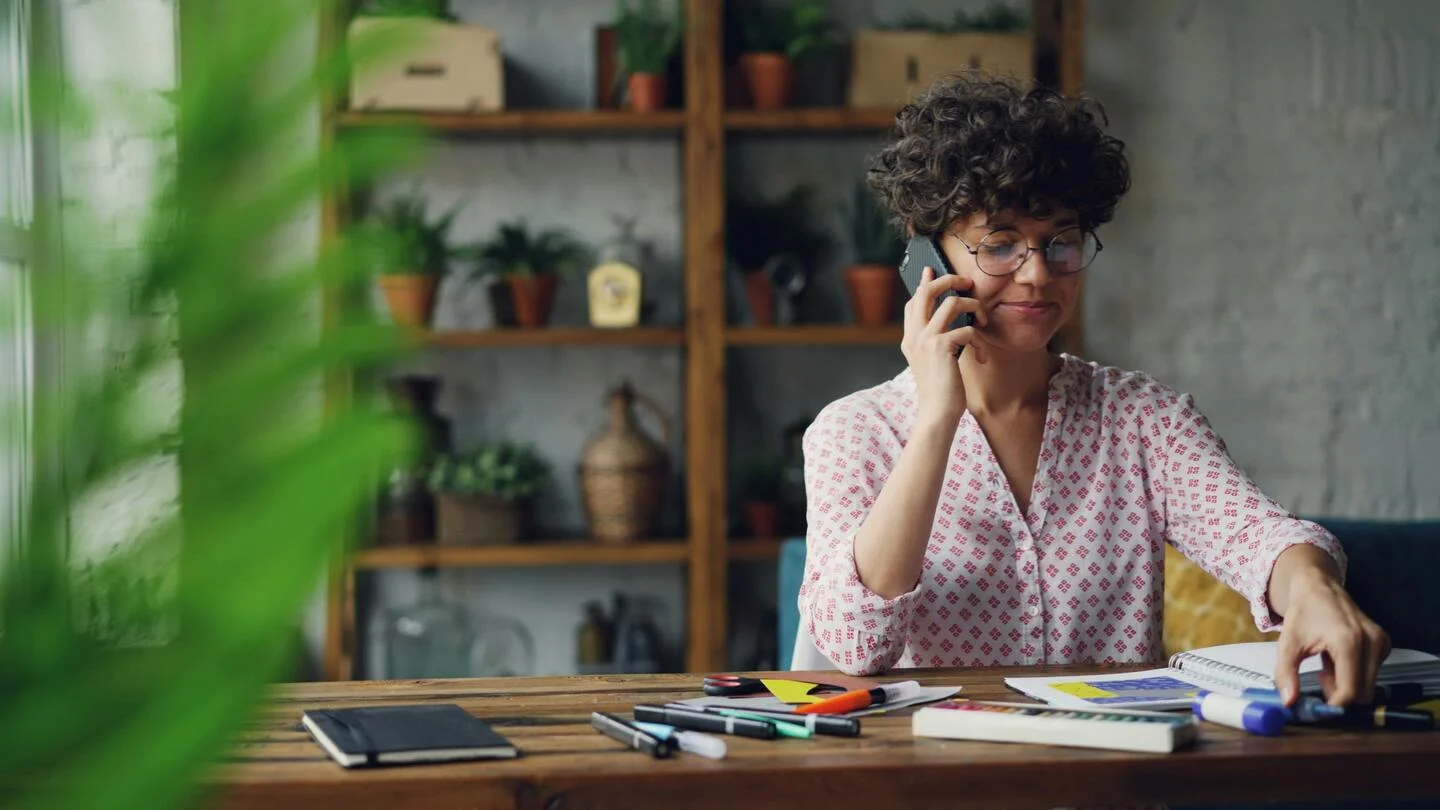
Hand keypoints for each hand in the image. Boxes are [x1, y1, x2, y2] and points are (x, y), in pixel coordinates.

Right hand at [900, 267, 987, 426]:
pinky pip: (967, 329)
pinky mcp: (941, 347)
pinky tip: (981, 357)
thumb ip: (936, 342)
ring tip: (982, 320)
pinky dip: (980, 341)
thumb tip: (953, 324)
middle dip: (949, 280)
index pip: (913, 302)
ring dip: (974, 307)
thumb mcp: (933, 363)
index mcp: (910, 339)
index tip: (932, 271)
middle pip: (927, 291)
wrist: (937, 413)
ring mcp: (926, 340)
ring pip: (952, 303)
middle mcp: (914, 335)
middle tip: (967, 283)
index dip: (924, 284)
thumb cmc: (940, 391)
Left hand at [1272, 571, 1389, 706]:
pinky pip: (1372, 674)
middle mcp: (1371, 642)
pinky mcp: (1384, 644)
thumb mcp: (1287, 643)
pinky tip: (1337, 659)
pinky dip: (1354, 674)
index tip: (1317, 706)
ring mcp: (1381, 642)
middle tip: (1320, 679)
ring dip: (1346, 684)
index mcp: (1349, 641)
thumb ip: (1286, 673)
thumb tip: (1289, 702)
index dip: (1334, 704)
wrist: (1318, 587)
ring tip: (1326, 665)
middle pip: (1363, 692)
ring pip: (1369, 685)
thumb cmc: (1303, 612)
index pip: (1351, 690)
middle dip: (1340, 695)